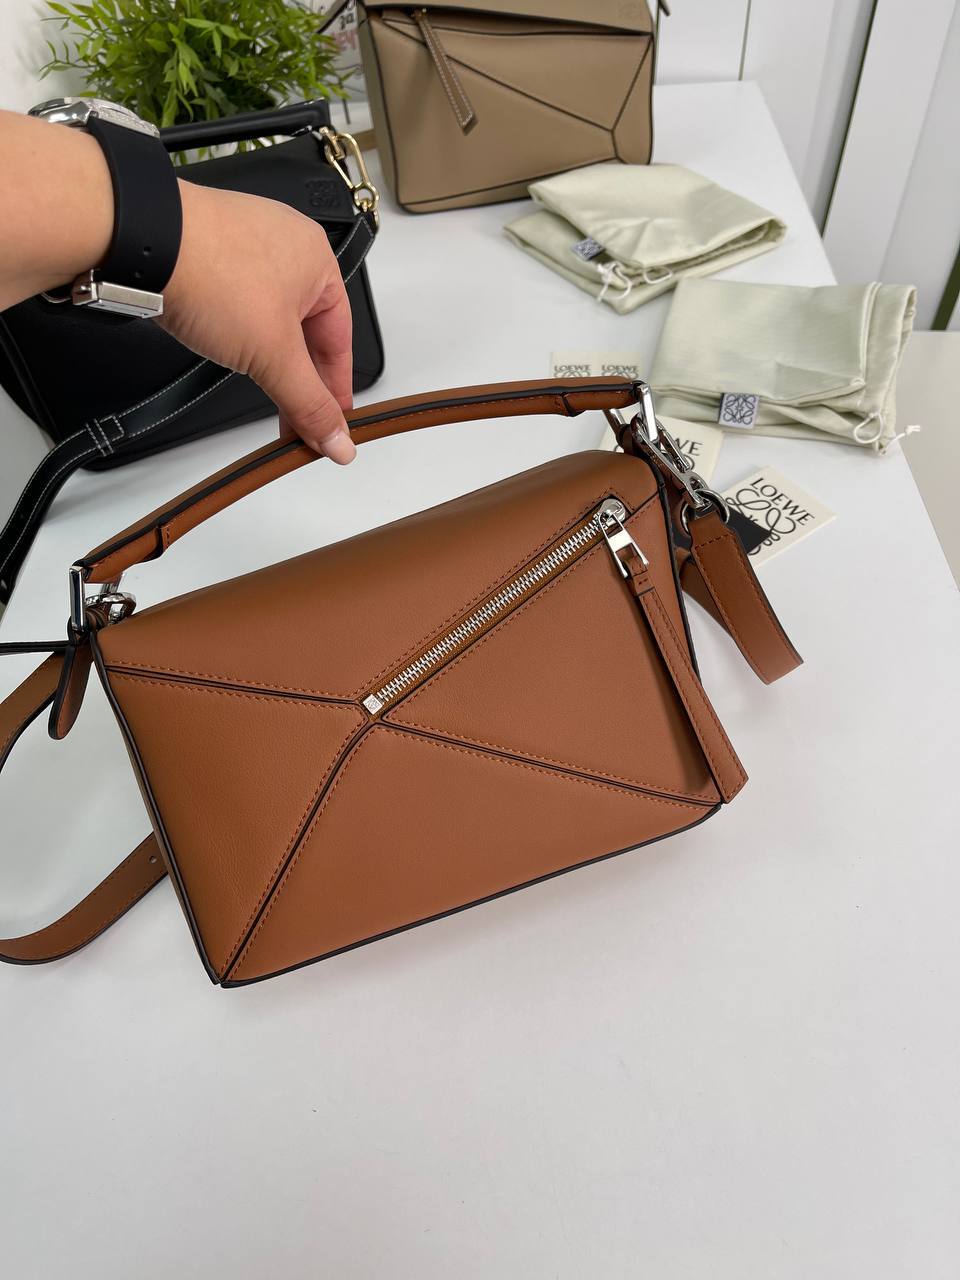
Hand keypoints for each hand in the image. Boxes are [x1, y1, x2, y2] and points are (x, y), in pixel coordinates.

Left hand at [158, 179, 355, 463]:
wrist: (142, 244)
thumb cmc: (210, 272)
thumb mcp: (274, 355)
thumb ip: (310, 403)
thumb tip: (337, 438)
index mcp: (318, 261)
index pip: (340, 342)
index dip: (335, 390)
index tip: (330, 425)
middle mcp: (286, 247)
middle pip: (306, 335)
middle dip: (300, 382)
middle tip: (296, 424)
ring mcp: (247, 248)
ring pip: (272, 322)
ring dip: (270, 363)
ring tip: (264, 395)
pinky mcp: (211, 255)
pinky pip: (240, 307)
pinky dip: (241, 338)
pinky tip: (232, 356)